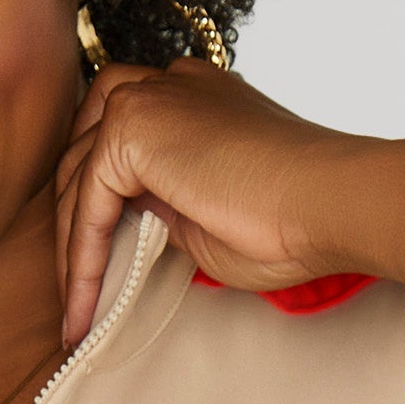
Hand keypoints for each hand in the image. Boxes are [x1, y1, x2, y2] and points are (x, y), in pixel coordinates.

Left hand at [54, 61, 383, 344]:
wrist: (332, 203)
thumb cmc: (290, 221)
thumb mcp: (206, 217)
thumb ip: (162, 207)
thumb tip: (125, 226)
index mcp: (191, 98)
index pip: (119, 146)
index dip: (99, 209)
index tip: (96, 272)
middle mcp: (165, 86)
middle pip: (86, 156)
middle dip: (75, 229)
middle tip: (75, 298)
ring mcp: (147, 98)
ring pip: (78, 179)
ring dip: (71, 251)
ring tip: (74, 317)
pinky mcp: (132, 126)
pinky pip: (86, 202)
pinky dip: (81, 258)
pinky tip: (82, 308)